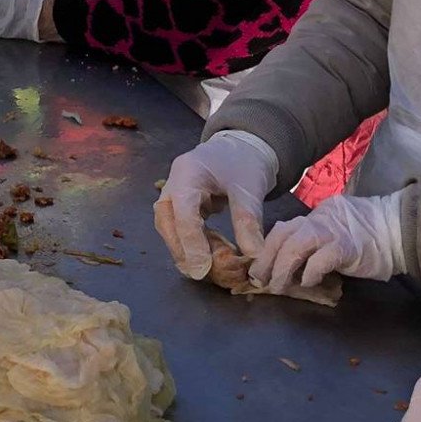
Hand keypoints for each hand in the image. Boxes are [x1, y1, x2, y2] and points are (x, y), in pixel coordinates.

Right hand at [154, 130, 277, 279]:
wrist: (242, 148)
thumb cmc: (245, 162)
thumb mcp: (250, 188)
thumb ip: (248, 220)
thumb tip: (253, 256)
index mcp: (186, 173)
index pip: (183, 213)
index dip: (192, 243)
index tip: (203, 269)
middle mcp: (172, 185)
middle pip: (167, 224)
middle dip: (183, 251)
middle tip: (204, 273)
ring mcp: (173, 196)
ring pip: (170, 230)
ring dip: (187, 251)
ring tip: (211, 268)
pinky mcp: (180, 207)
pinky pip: (180, 230)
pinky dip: (194, 246)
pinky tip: (212, 256)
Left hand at [250, 192, 404, 295]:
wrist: (401, 231)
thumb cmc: (371, 238)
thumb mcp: (337, 232)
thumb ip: (316, 242)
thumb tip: (292, 263)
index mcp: (316, 215)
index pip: (284, 228)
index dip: (267, 248)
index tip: (259, 267)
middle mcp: (320, 219)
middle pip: (282, 234)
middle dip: (267, 258)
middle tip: (259, 279)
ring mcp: (334, 231)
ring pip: (296, 244)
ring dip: (282, 268)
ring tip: (278, 286)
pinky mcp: (347, 246)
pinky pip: (321, 258)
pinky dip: (310, 272)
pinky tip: (306, 283)